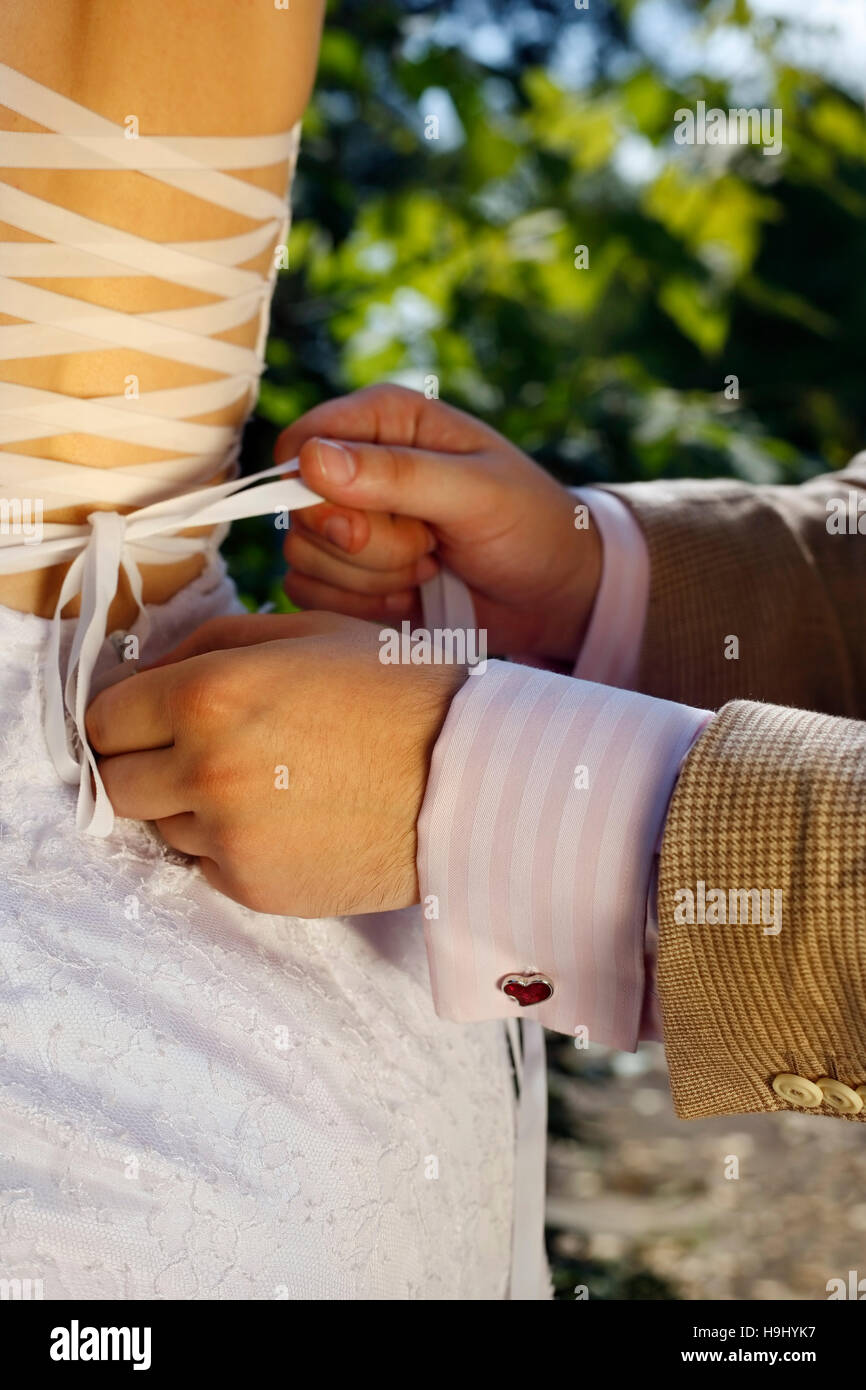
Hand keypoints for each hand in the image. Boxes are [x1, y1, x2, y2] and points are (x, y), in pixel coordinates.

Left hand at [86, 612, 466, 916]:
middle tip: (196, 748)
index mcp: (208, 693)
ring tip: (262, 780)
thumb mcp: (305, 630)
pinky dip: (228, 843)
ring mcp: (228, 837)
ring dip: (188, 804)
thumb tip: (146, 675)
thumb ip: (209, 644)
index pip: (102, 719)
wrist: (473, 777)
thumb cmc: (398, 690)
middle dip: (144, 762)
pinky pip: (206, 863)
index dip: (125, 713)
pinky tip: (287, 816)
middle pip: (116, 781)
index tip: (148, 715)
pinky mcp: (253, 888)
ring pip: (160, 825)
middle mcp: (204, 770)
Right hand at [277, 384, 601, 661]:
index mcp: (385, 421)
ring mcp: (350, 522)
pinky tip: (412, 596)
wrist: (552, 593)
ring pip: (304, 557)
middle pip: (299, 511)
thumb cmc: (530, 525)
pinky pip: (312, 594)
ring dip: (372, 578)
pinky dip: (363, 606)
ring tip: (430, 567)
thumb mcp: (476, 493)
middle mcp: (357, 465)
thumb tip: (311, 461)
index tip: (367, 521)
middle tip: (428, 547)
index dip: (316, 491)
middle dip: (365, 545)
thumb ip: (398, 475)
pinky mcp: (347, 574)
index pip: (299, 445)